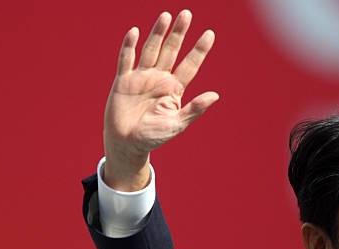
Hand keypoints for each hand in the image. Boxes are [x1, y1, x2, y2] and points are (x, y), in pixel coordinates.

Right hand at [103, 10, 218, 190]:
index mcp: (174, 89)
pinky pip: (126, 60)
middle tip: (187, 13)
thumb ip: (194, 109)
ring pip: (151, 50)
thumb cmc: (153, 137)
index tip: (210, 34)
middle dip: (179, 33)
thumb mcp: (177, 124)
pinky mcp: (123, 81)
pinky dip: (130, 46)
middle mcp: (159, 79)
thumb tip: (216, 95)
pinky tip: (135, 32)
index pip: (190, 65)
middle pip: (171, 51)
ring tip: (166, 16)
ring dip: (158, 33)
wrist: (127, 144)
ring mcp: (141, 77)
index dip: (199, 50)